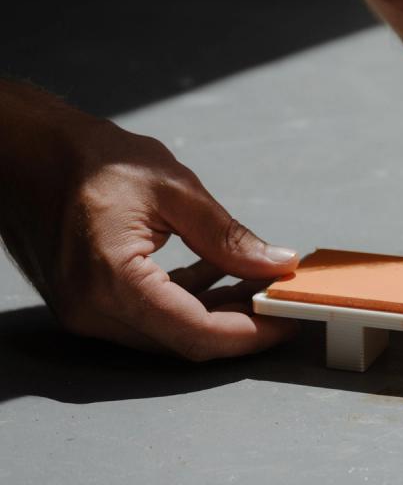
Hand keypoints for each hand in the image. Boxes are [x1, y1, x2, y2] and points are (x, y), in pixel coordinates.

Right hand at [0, 86, 298, 359]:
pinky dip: (188, 302)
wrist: (26, 152)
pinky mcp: (87, 302)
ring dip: (216, 314)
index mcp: (112, 281)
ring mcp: (85, 311)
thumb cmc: (90, 160)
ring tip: (256, 283)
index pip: (195, 332)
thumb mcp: (173, 189)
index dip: (249, 333)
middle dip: (239, 326)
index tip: (286, 321)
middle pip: (184, 341)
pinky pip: (149, 317)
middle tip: (278, 302)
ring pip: (168, 334)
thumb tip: (275, 263)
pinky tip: (217, 274)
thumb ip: (227, 236)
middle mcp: (93, 310)